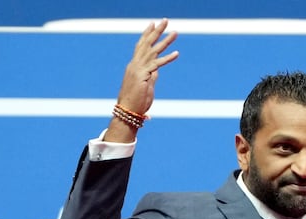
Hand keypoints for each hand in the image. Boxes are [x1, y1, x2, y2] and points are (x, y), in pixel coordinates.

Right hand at [106, 19, 177, 141]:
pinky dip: (167, 59)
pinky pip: (157, 65)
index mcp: (134, 66)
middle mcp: (135, 65)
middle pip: (147, 44)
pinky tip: (177, 53)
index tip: (152, 24)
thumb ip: (151, 77)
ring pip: (153, 51)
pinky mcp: (144, 76)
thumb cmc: (136, 102)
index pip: (141, 46)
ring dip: (165, 41)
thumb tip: (156, 72)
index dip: (147, 34)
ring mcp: (139, 69)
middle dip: (156, 31)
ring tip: (175, 32)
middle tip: (164, 20)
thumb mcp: (146, 86)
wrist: (128, 111)